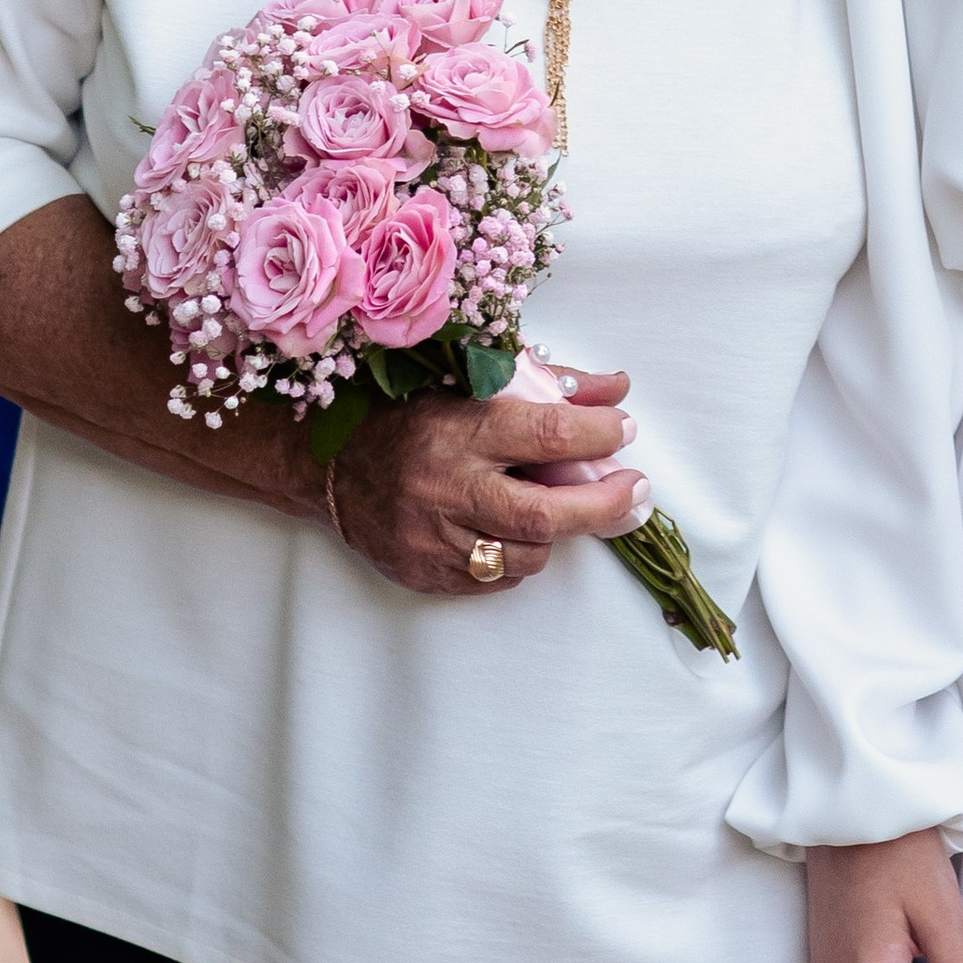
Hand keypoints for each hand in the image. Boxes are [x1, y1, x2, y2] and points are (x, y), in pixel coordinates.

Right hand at [327, 368, 647, 597]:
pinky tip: (517, 532)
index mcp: (459, 430)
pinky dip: (518, 557)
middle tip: (637, 493)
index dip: (600, 434)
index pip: (549, 434)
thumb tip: (615, 388)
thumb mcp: (471, 383)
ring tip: (564, 509)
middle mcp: (446, 487)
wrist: (326, 466)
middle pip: (545, 515)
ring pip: (525, 555)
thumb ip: (548, 385)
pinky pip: (493, 579)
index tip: (625, 430)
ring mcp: (432, 538)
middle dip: (604, 507)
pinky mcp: (423, 573)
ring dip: (559, 534)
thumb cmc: (406, 414)